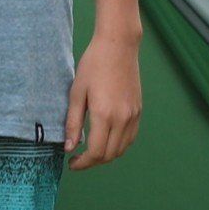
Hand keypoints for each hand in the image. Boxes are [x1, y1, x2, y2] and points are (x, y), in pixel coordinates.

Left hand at [65, 31, 141, 167]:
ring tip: (91, 150)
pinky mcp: (139, 110)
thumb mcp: (76, 93)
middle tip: (78, 158)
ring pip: (122, 149)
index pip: (95, 153)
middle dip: (92, 162)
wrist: (118, 46)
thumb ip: (73, 123)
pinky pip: (130, 137)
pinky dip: (118, 145)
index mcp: (103, 115)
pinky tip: (106, 139)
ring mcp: (133, 115)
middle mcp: (122, 119)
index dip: (82, 163)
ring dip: (106, 155)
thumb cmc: (93, 65)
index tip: (71, 162)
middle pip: (109, 155)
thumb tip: (69, 148)